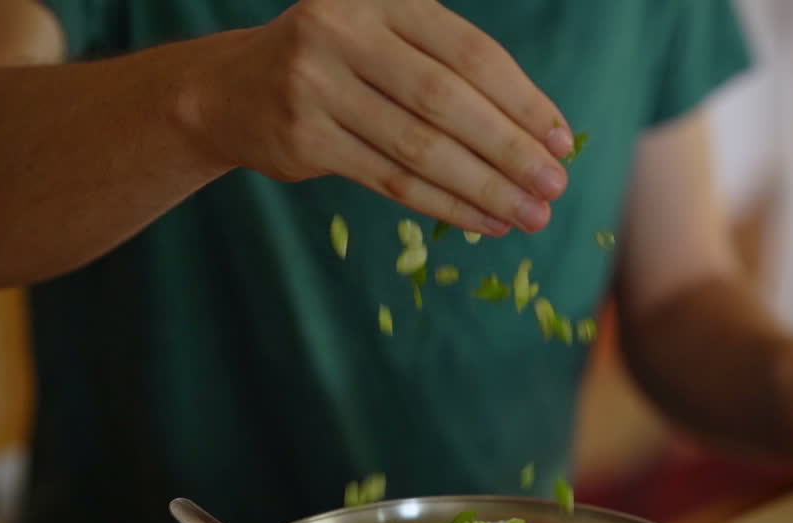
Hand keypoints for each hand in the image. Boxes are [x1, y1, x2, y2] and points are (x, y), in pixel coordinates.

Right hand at [179, 0, 571, 235]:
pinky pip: (389, 180)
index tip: (560, 140)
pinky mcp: (303, 138)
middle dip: (509, 150)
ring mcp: (317, 84)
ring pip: (419, 148)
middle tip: (554, 187)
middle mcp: (345, 31)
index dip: (522, 99)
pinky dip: (444, 205)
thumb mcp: (385, 37)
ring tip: (528, 215)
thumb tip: (540, 136)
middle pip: (447, 102)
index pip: (470, 52)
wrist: (233, 89)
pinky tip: (483, 221)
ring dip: (483, 188)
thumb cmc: (337, 65)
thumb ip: (448, 69)